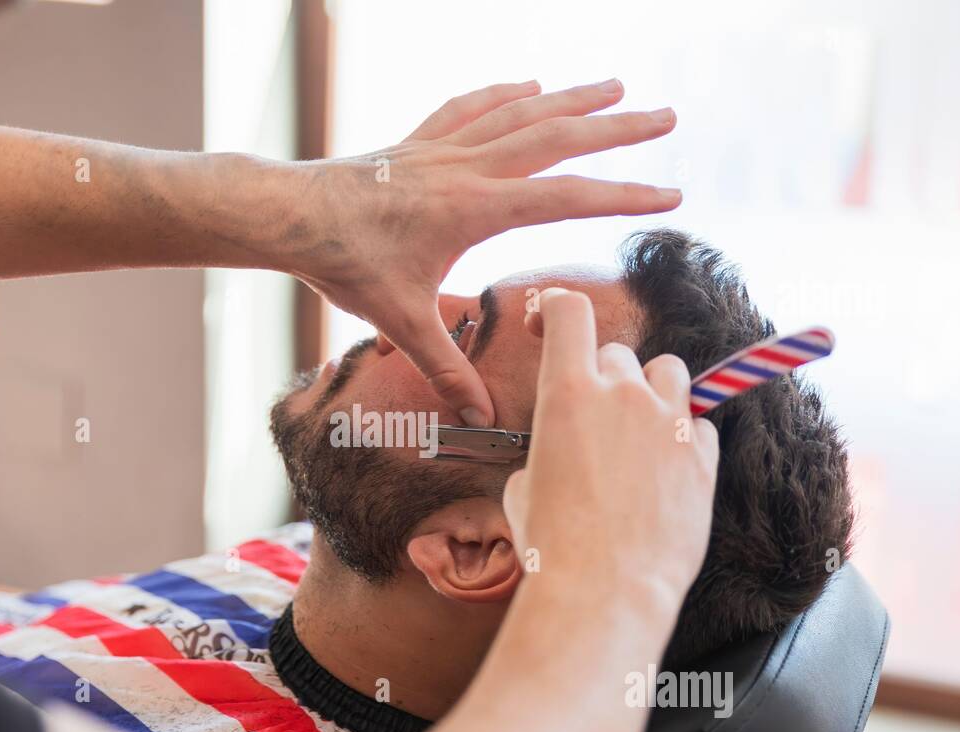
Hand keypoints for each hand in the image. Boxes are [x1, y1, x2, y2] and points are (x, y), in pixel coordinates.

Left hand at [282, 80, 681, 426]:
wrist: (290, 216)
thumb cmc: (345, 264)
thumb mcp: (400, 323)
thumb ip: (444, 369)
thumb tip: (476, 419)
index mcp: (473, 210)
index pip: (565, 199)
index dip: (622, 196)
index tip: (670, 193)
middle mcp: (467, 168)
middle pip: (556, 137)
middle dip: (616, 128)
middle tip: (667, 117)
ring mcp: (442, 149)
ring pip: (519, 112)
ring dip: (571, 99)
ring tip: (615, 86)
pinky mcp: (417, 142)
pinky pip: (470, 107)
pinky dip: (504, 94)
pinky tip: (530, 85)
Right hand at [503, 288, 718, 626]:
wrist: (605, 591)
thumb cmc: (552, 546)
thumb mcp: (525, 488)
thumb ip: (547, 450)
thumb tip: (561, 457)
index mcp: (567, 392)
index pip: (568, 311)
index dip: (556, 306)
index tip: (549, 318)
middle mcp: (622, 394)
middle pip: (616, 353)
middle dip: (602, 378)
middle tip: (592, 423)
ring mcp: (670, 422)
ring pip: (668, 372)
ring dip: (651, 391)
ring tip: (637, 435)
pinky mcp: (704, 455)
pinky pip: (698, 424)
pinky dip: (682, 437)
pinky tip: (664, 474)